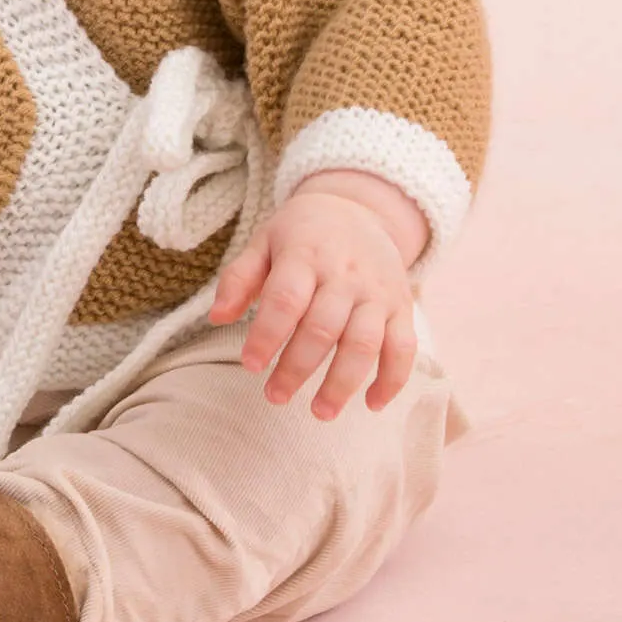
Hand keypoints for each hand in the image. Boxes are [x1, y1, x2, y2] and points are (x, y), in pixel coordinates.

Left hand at [208, 180, 420, 419]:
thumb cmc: (300, 234)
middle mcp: (345, 275)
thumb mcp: (263, 242)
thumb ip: (238, 279)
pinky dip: (393, 380)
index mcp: (305, 255)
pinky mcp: (402, 307)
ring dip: (343, 383)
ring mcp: (377, 292)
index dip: (267, 335)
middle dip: (297, 368)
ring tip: (320, 412)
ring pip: (364, 343)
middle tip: (274, 397)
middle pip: (323, 328)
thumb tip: (216, 318)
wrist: (358, 209)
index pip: (285, 300)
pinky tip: (372, 405)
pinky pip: (404, 348)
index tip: (250, 365)